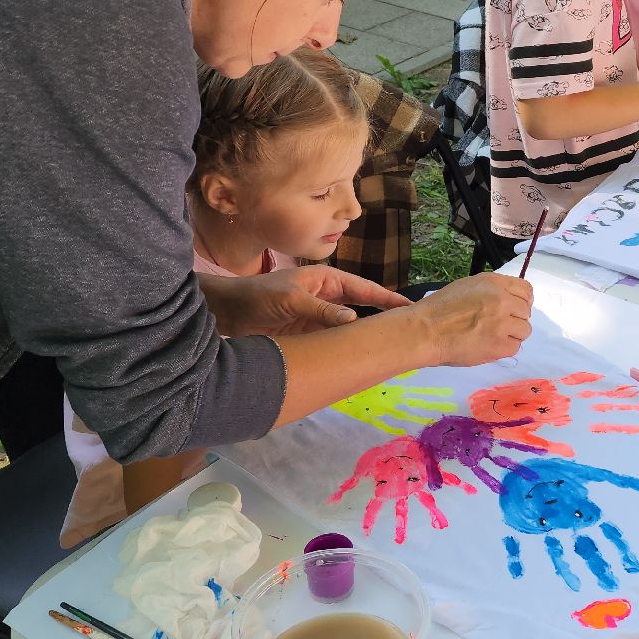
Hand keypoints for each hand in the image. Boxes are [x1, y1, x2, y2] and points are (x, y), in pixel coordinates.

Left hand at [198, 265, 410, 336]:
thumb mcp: (292, 299)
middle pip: (361, 309)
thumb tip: (353, 319)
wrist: (229, 313)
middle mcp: (327, 297)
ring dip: (363, 336)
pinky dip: (344, 349)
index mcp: (327, 280)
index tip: (409, 307)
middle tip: (406, 332)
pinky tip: (358, 358)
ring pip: (348, 328)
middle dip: (381, 318)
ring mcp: (319, 318)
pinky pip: (332, 342)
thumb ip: (322, 309)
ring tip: (388, 348)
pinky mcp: (309, 336)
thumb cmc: (260, 296)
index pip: (364, 289)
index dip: (386, 298)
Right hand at [410, 272, 532, 366]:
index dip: (522, 301)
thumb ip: (491, 291)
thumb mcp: (467, 287)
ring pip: (524, 330)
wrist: (425, 331)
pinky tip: (488, 346)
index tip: (515, 309)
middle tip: (498, 326)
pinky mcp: (499, 345)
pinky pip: (515, 347)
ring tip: (493, 336)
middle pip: (526, 311)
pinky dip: (504, 349)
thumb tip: (508, 300)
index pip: (526, 289)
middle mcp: (502, 300)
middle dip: (515, 318)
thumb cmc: (439, 309)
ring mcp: (502, 323)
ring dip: (512, 334)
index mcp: (493, 283)